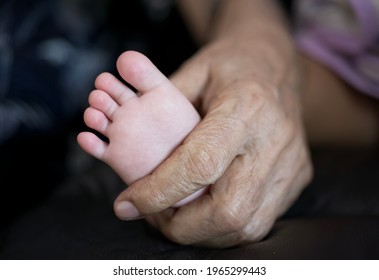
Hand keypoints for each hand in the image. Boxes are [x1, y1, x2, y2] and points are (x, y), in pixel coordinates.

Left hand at [113, 36, 312, 246]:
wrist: (275, 67)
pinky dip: (223, 229)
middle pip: (228, 210)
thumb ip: (159, 110)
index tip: (127, 204)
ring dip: (201, 233)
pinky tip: (204, 214)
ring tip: (175, 217)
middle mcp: (274, 142)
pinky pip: (258, 222)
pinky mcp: (296, 179)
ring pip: (245, 226)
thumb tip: (125, 153)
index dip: (159, 192)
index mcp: (246, 108)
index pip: (201, 165)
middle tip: (152, 217)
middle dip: (181, 226)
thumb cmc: (229, 67)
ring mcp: (290, 165)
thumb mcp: (191, 72)